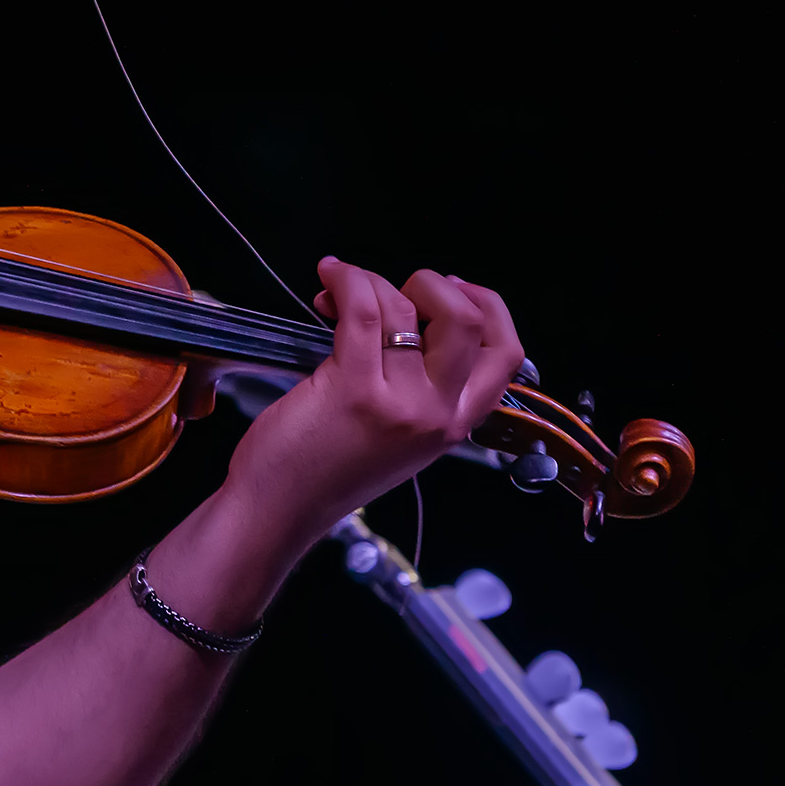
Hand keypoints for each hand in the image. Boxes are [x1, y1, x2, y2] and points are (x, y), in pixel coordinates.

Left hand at [222, 260, 523, 550]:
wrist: (278, 509)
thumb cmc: (324, 468)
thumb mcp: (395, 435)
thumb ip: (416, 385)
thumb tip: (405, 310)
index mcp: (454, 426)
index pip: (506, 355)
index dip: (486, 306)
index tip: (451, 287)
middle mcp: (436, 415)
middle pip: (468, 322)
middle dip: (432, 285)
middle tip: (394, 288)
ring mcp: (399, 403)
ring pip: (404, 310)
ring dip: (370, 281)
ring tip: (339, 289)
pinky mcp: (352, 390)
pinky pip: (362, 311)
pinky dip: (347, 280)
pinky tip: (330, 276)